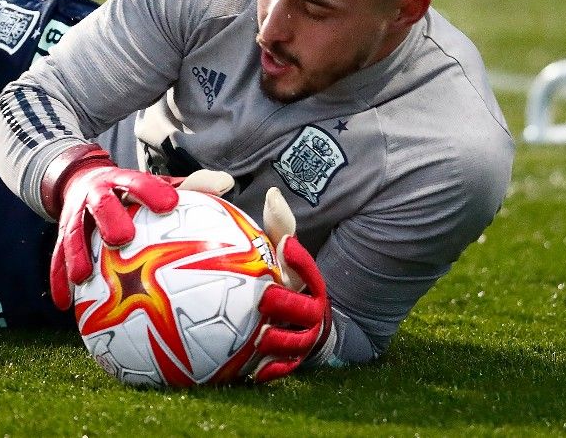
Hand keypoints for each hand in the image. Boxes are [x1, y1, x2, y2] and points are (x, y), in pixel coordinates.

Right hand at [42, 144, 178, 309]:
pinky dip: (57, 280)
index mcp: (121, 181)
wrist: (79, 179)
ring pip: (72, 233)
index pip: (136, 181)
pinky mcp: (61, 235)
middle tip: (122, 239)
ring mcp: (75, 215)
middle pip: (100, 204)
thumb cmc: (130, 189)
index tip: (169, 204)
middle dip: (109, 218)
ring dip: (76, 254)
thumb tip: (226, 183)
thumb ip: (189, 185)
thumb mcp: (154, 182)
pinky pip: (56, 258)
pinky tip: (62, 304)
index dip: (151, 191)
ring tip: (83, 277)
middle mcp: (95, 195)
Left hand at [252, 187, 333, 382]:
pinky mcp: (291, 361)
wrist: (297, 324)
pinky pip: (284, 368)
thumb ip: (278, 227)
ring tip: (257, 335)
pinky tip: (253, 371)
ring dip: (279, 338)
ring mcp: (303, 338)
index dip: (301, 260)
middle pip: (305, 308)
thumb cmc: (283, 280)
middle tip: (264, 296)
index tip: (285, 246)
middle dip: (287, 302)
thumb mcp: (282, 255)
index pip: (310, 271)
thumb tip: (272, 193)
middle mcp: (311, 312)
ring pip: (295, 341)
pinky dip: (272, 370)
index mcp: (309, 285)